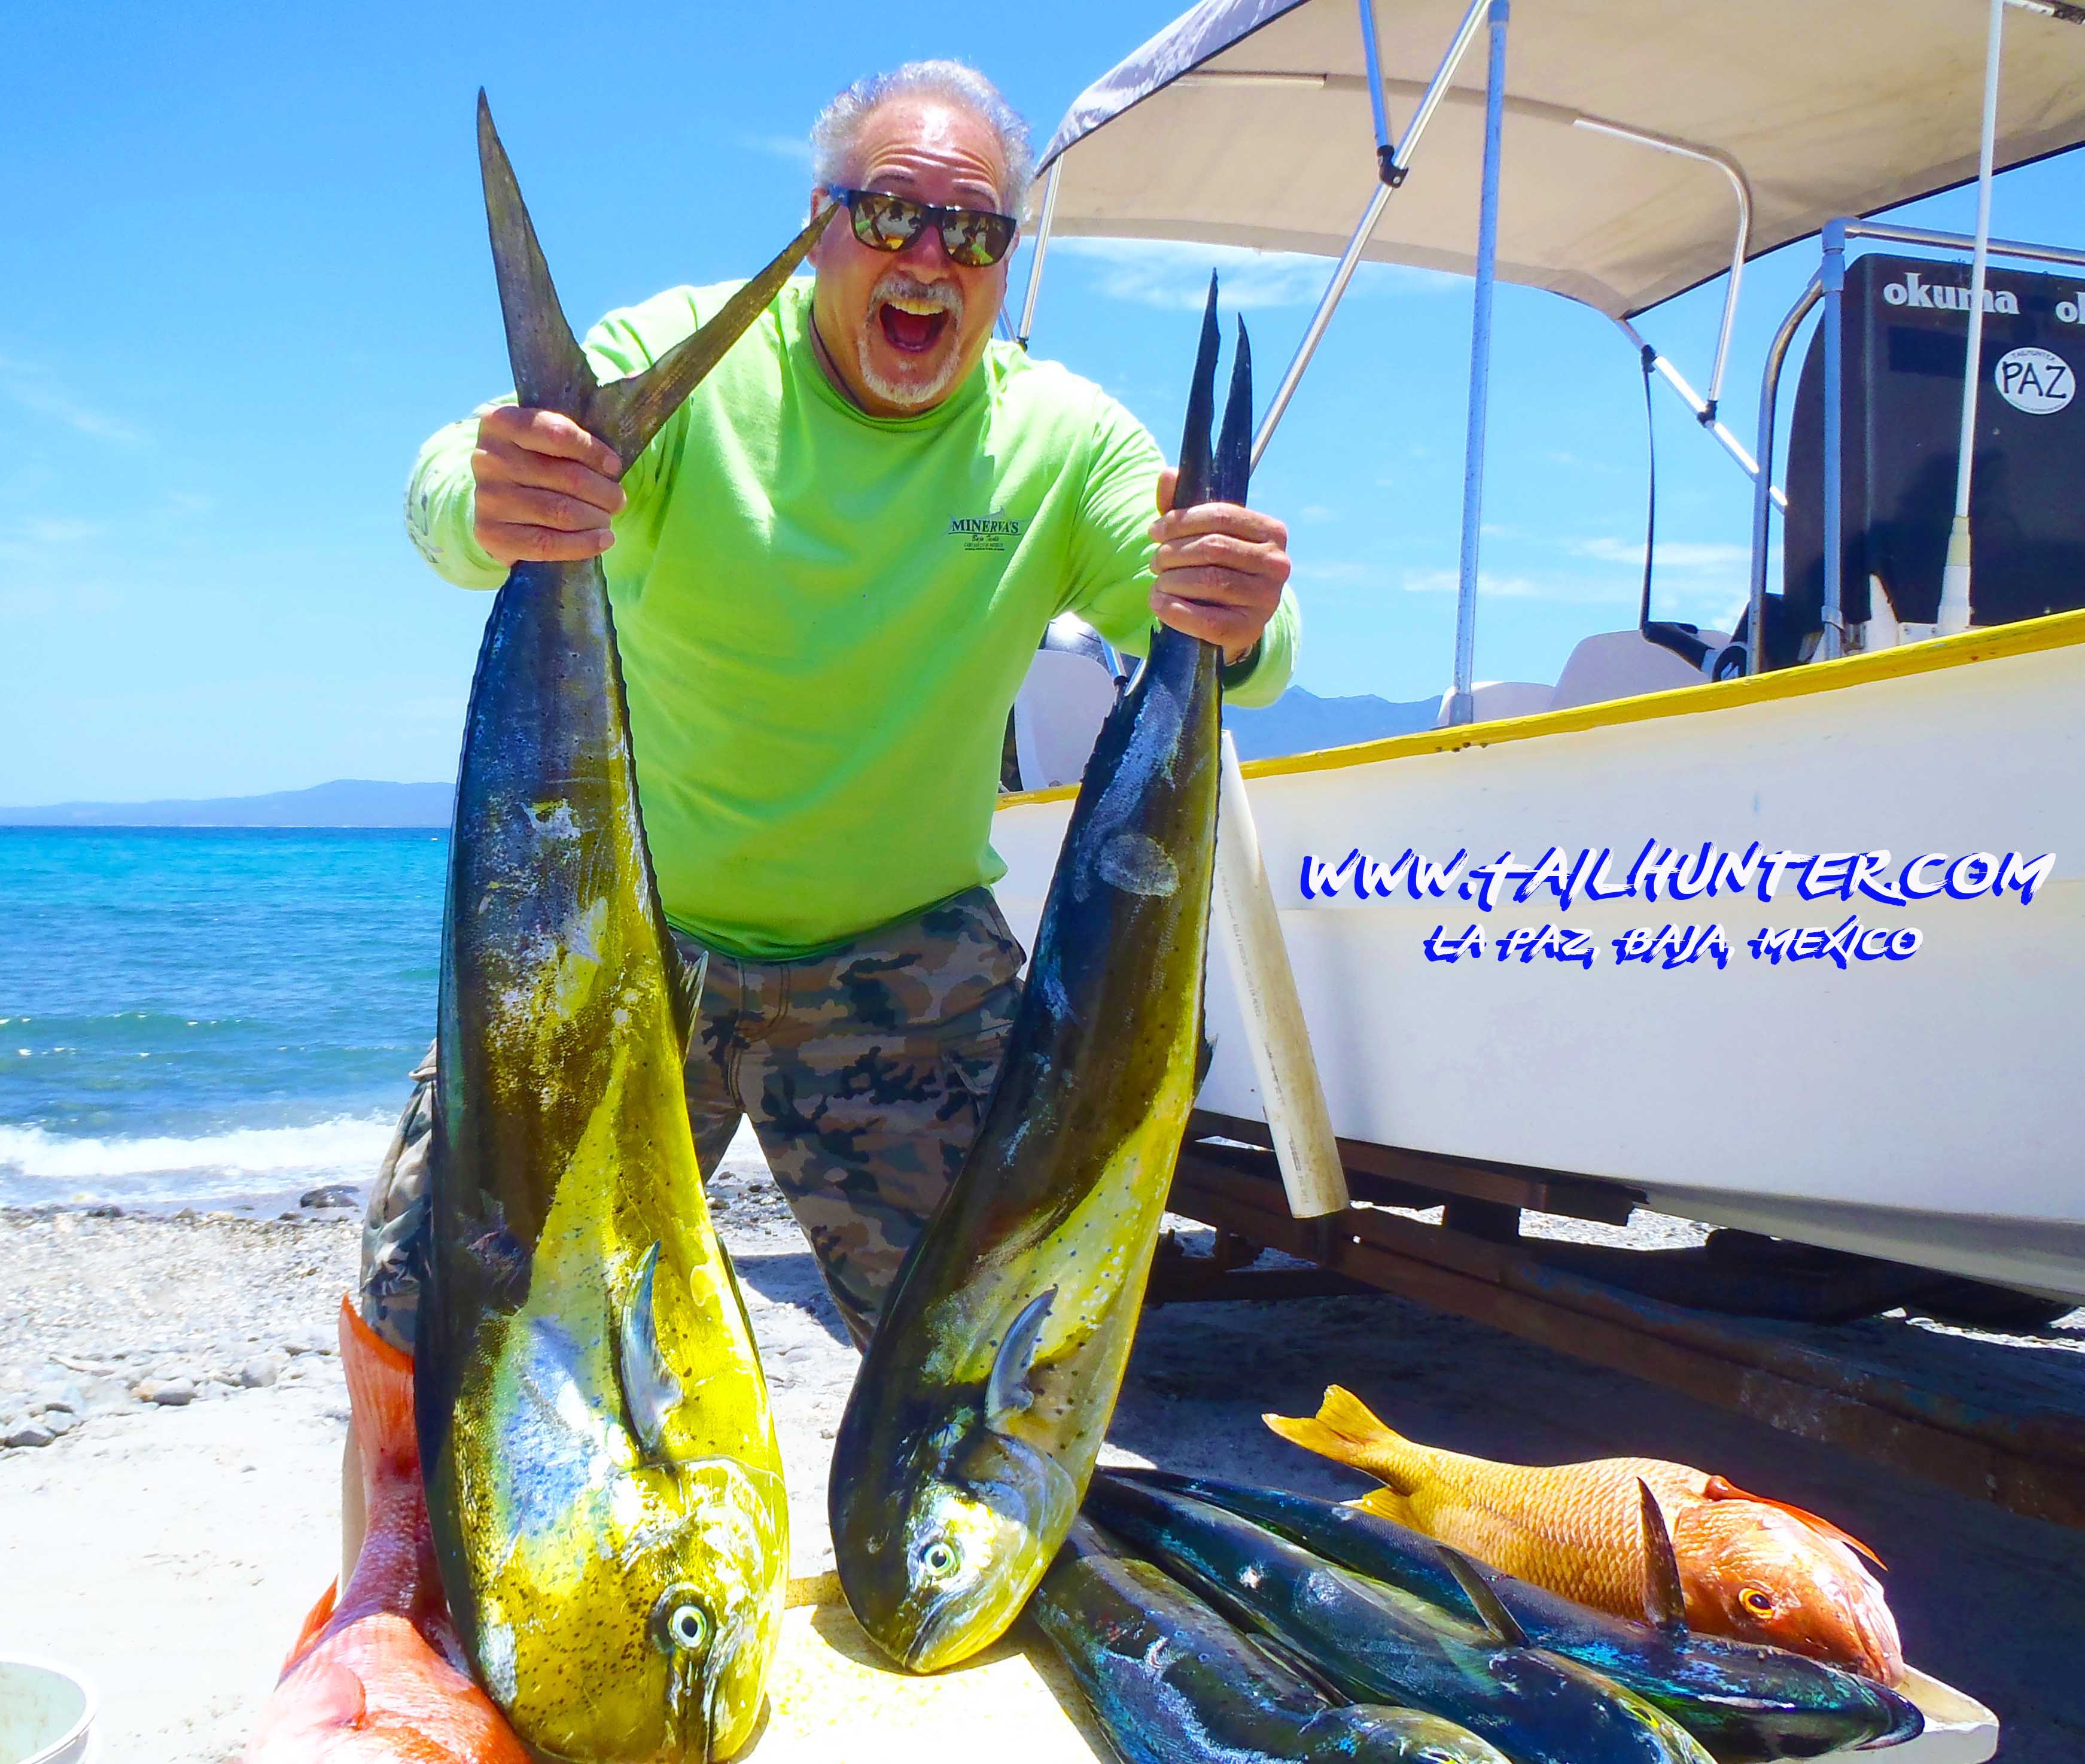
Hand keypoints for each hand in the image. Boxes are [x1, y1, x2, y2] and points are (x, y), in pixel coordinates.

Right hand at [471, 407, 625, 564]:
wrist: (495, 502)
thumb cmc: (532, 463)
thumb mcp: (542, 440)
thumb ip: (569, 439)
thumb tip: (610, 465)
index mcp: (500, 422)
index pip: (556, 433)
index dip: (592, 451)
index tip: (614, 466)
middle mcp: (488, 458)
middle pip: (566, 477)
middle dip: (603, 491)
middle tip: (617, 500)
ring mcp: (487, 497)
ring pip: (560, 511)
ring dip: (597, 517)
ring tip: (608, 518)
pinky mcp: (491, 533)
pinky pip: (547, 543)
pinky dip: (583, 544)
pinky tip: (603, 540)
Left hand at [1148, 466, 1289, 665]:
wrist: (1232, 619)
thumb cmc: (1217, 568)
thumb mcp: (1203, 534)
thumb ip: (1183, 505)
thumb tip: (1169, 475)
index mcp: (1271, 531)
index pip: (1222, 515)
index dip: (1181, 521)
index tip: (1154, 531)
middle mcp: (1277, 564)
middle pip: (1213, 548)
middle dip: (1173, 552)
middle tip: (1154, 561)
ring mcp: (1267, 599)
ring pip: (1210, 581)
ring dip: (1171, 580)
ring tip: (1157, 581)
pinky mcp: (1249, 630)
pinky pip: (1207, 620)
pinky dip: (1176, 610)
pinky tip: (1159, 603)